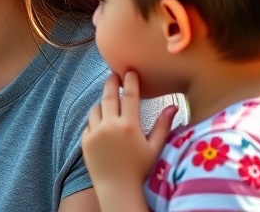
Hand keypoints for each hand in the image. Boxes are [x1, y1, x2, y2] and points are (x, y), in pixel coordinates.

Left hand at [81, 72, 177, 208]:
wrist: (117, 189)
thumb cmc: (141, 170)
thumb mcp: (155, 148)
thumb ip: (163, 125)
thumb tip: (174, 106)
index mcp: (129, 125)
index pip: (130, 95)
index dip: (130, 80)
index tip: (130, 70)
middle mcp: (110, 126)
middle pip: (109, 96)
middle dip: (112, 83)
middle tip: (114, 75)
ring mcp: (95, 132)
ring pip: (96, 108)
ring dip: (103, 103)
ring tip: (109, 103)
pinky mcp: (85, 140)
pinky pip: (89, 124)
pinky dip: (95, 121)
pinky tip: (102, 123)